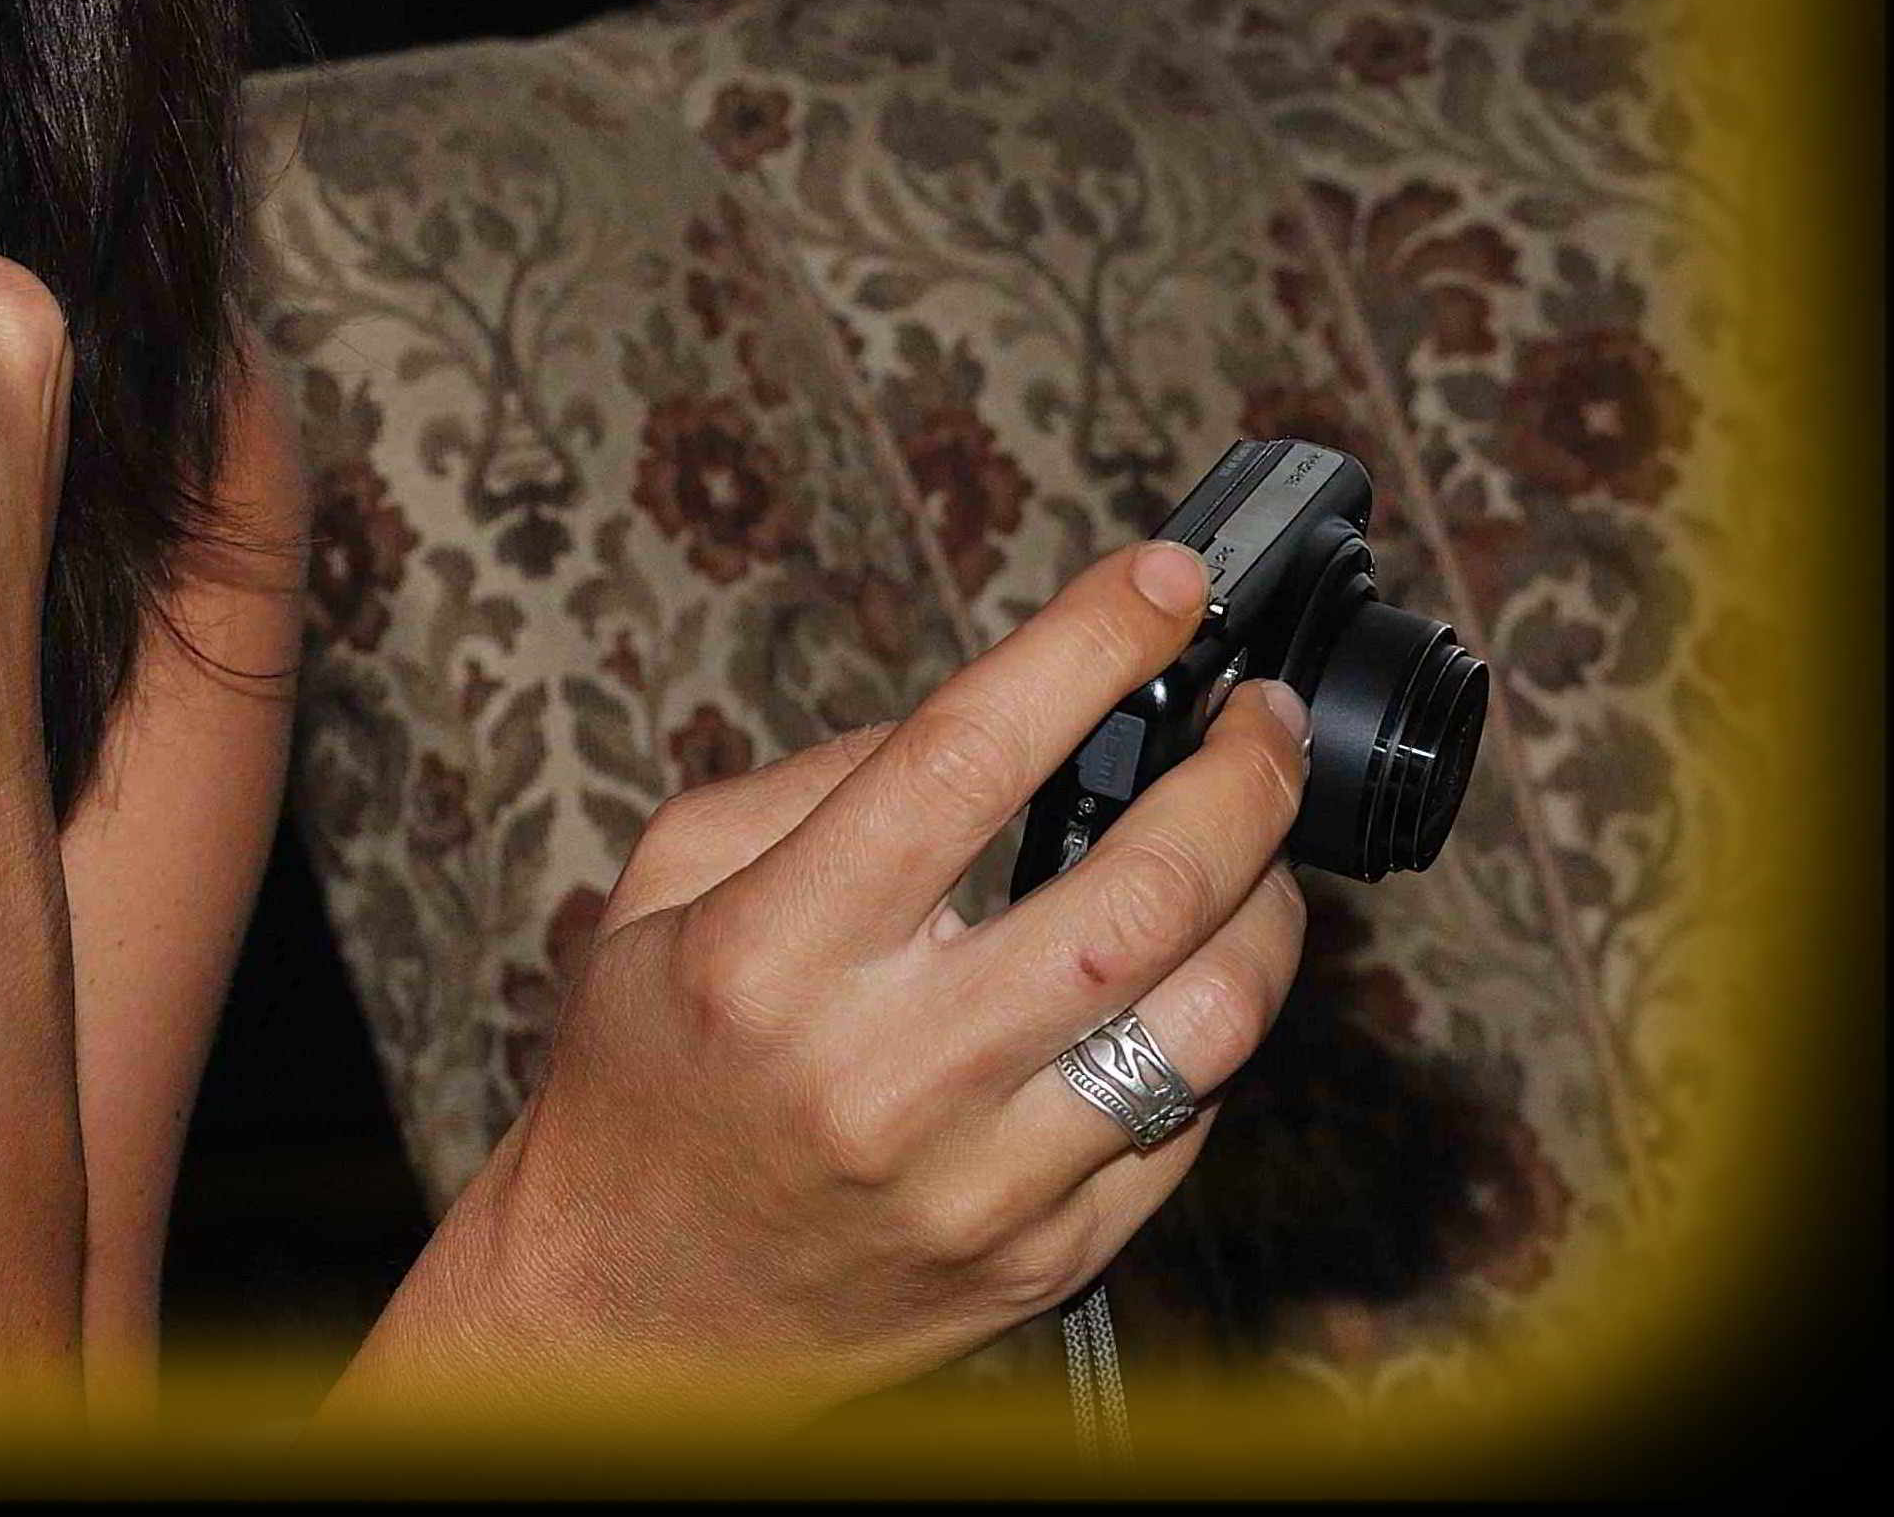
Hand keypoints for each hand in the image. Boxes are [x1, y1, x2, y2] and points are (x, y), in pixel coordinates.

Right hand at [374, 539, 1314, 1428]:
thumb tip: (987, 716)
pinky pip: (1184, 1129)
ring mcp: (978, 1182)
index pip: (960, 763)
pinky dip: (1211, 1033)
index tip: (1162, 585)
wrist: (629, 1307)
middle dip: (1236, 784)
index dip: (1083, 651)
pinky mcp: (1045, 1264)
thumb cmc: (643, 1077)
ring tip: (1258, 850)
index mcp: (767, 952)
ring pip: (1202, 1024)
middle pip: (1130, 897)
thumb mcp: (660, 892)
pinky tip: (1188, 980)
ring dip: (1264, 911)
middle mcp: (882, 1070)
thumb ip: (809, 788)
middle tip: (1258, 723)